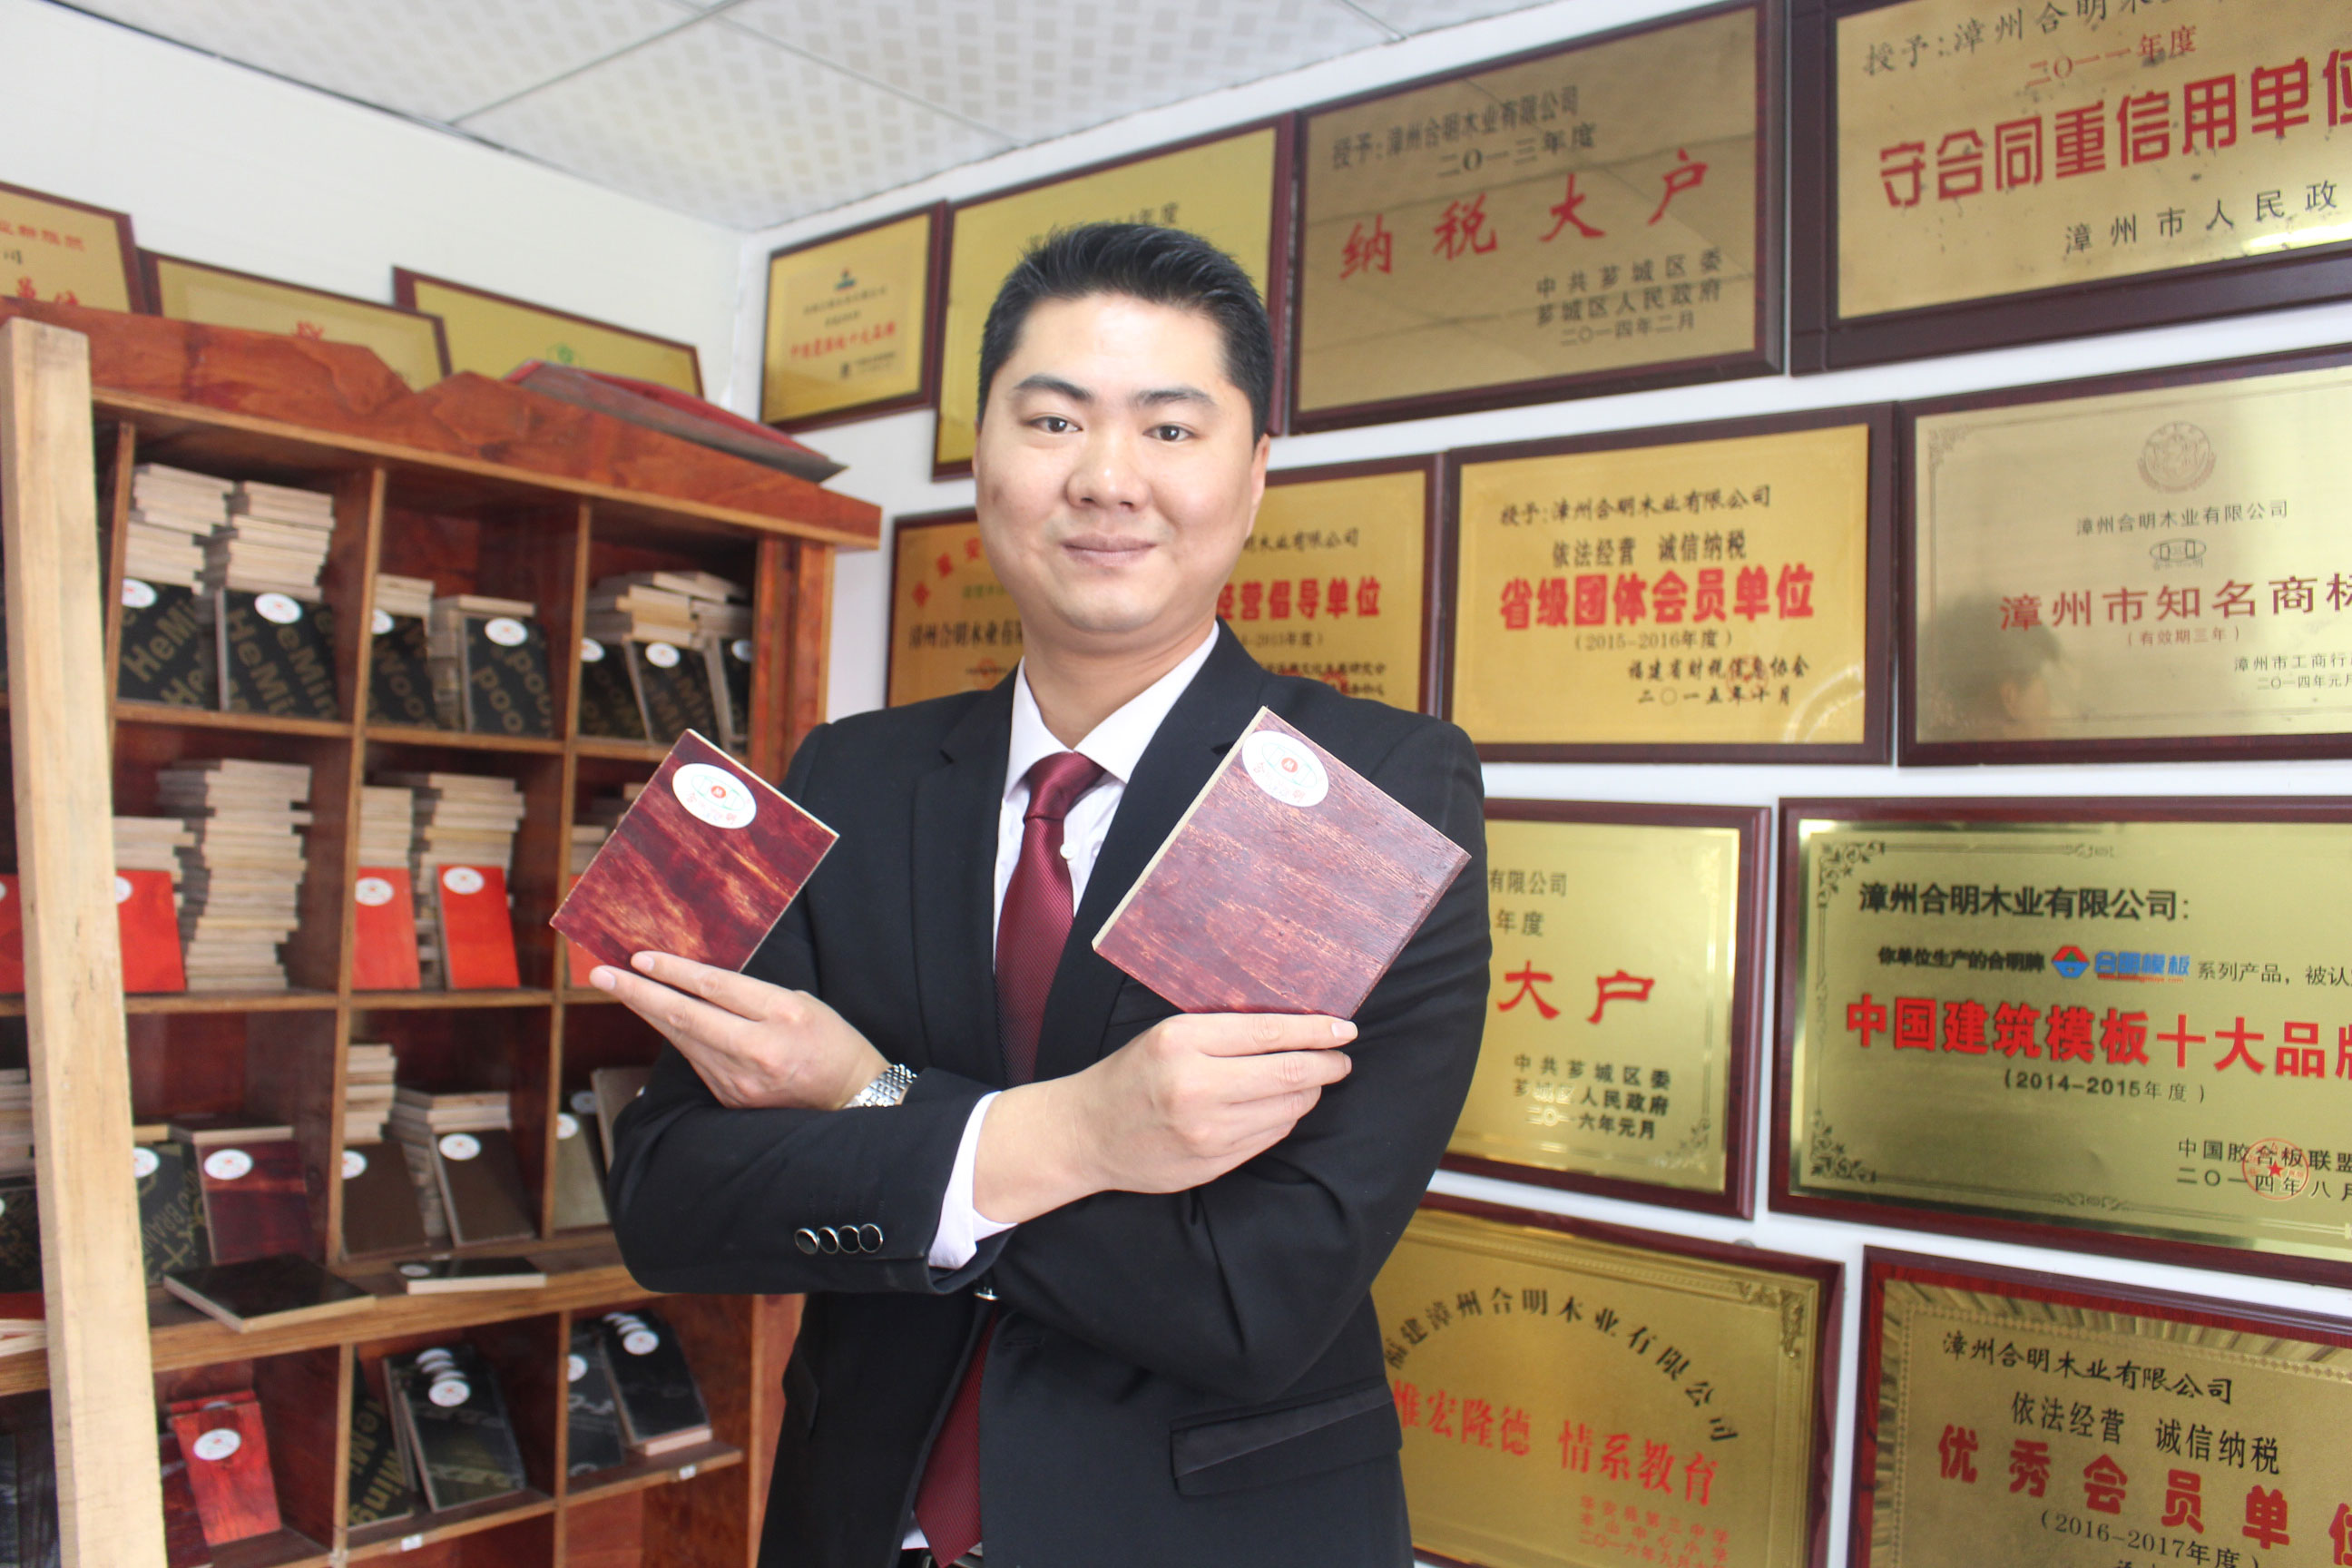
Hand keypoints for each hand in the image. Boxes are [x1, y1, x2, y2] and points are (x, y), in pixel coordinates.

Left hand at [590, 952, 888, 1110]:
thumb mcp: (802, 1004)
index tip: (640, 958)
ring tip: (618, 988)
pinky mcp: (729, 1097)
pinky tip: (658, 1017)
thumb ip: (752, 996)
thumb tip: (700, 984)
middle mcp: (756, 1050)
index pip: (715, 987)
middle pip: (684, 1016)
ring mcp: (738, 1080)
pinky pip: (694, 1059)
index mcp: (782, 1016)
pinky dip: (675, 1035)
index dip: (673, 971)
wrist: (851, 1099)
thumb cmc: (832, 1044)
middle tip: (602, 973)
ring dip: (647, 1012)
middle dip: (637, 992)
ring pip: (680, 1039)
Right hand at [973, 1013, 1356, 1223]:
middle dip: (1326, 1065)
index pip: (1270, 1032)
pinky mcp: (1214, 1162)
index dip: (1316, 1030)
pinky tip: (1279, 1107)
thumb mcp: (1169, 1035)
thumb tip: (1296, 1029)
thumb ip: (1225, 1032)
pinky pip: (1270, 1136)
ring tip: (1309, 1082)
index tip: (1344, 1029)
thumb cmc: (1132, 1074)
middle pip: (1289, 1073)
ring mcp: (1207, 1130)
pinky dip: (1284, 1118)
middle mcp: (1197, 1086)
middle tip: (1341, 1059)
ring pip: (1286, 1108)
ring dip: (1307, 1093)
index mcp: (1182, 1041)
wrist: (1088, 1133)